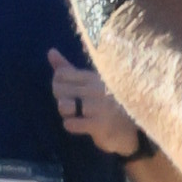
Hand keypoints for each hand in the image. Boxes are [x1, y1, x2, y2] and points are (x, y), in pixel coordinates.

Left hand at [48, 45, 142, 161]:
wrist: (131, 129)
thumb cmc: (107, 103)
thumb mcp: (89, 82)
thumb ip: (68, 69)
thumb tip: (50, 51)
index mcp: (91, 77)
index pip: (61, 74)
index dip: (57, 84)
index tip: (67, 92)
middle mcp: (94, 89)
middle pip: (59, 89)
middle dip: (60, 99)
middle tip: (73, 105)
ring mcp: (98, 107)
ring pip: (64, 105)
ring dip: (66, 112)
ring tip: (76, 115)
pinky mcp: (99, 124)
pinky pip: (72, 123)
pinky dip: (71, 125)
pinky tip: (79, 125)